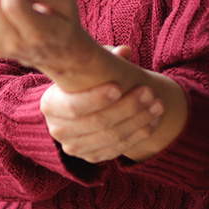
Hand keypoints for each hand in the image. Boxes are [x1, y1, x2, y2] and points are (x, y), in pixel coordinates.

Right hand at [40, 46, 164, 162]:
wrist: (79, 107)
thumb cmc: (83, 80)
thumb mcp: (87, 67)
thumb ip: (105, 57)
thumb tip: (125, 51)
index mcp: (50, 105)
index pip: (73, 106)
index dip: (96, 99)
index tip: (119, 87)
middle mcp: (58, 130)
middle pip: (97, 122)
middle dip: (127, 108)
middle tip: (149, 93)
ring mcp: (74, 147)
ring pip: (112, 137)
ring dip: (139, 121)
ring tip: (157, 105)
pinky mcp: (91, 157)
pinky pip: (119, 149)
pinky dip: (139, 134)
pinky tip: (154, 120)